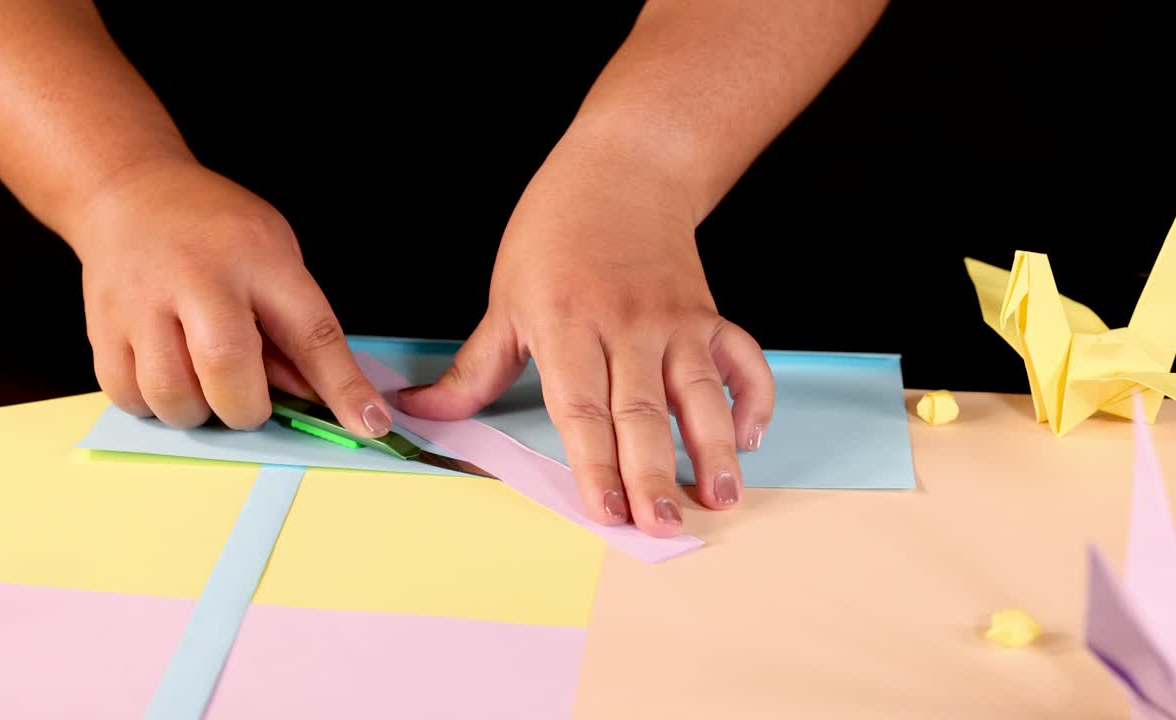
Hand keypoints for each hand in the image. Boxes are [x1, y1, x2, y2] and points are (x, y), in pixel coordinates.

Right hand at [71, 159, 391, 436]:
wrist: (129, 193)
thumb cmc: (217, 231)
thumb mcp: (277, 257)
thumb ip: (296, 329)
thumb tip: (316, 399)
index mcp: (259, 260)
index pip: (312, 333)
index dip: (342, 387)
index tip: (369, 425)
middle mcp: (198, 280)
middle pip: (227, 368)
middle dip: (247, 406)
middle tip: (250, 395)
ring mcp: (141, 304)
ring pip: (173, 395)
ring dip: (199, 410)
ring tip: (204, 381)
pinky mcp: (101, 327)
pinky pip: (130, 397)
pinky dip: (156, 405)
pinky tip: (169, 374)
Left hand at [398, 132, 774, 536]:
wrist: (624, 168)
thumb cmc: (557, 231)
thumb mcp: (506, 296)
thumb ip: (472, 367)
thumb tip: (421, 413)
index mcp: (567, 323)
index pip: (581, 407)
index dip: (595, 463)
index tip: (606, 512)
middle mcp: (626, 325)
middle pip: (641, 410)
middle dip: (653, 474)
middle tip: (663, 526)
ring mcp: (674, 320)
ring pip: (700, 392)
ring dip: (715, 448)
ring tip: (721, 497)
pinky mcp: (708, 315)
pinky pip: (742, 359)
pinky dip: (754, 396)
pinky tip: (751, 436)